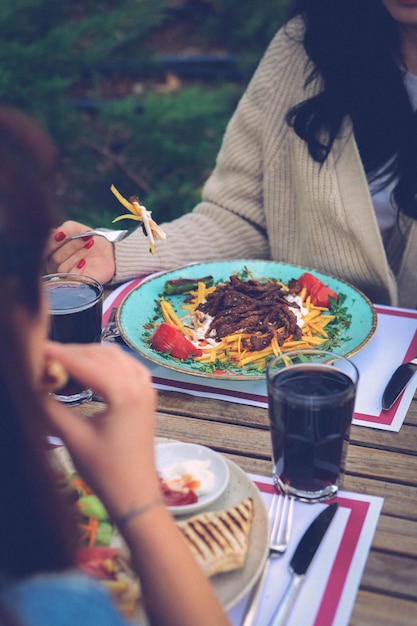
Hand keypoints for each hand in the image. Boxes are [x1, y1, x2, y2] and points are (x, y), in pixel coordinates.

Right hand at [43, 341, 159, 517]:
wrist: (135, 493)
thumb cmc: (106, 471)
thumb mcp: (73, 438)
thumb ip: (51, 407)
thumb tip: (33, 383)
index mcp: (124, 394)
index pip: (85, 364)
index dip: (58, 354)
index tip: (36, 348)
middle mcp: (140, 385)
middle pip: (100, 355)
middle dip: (71, 353)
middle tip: (44, 356)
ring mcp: (147, 388)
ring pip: (114, 357)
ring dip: (88, 355)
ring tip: (61, 362)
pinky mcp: (147, 394)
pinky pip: (126, 365)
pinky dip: (105, 362)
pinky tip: (88, 369)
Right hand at [44, 221, 115, 283]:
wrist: (107, 252)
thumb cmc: (87, 239)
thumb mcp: (77, 229)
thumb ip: (66, 229)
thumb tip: (56, 231)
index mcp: (50, 251)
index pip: (44, 249)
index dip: (52, 242)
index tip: (64, 234)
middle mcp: (54, 265)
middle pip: (54, 259)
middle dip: (71, 246)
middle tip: (86, 238)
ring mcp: (64, 275)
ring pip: (63, 268)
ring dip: (77, 255)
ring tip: (90, 245)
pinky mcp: (76, 283)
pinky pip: (71, 279)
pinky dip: (77, 269)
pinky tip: (84, 261)